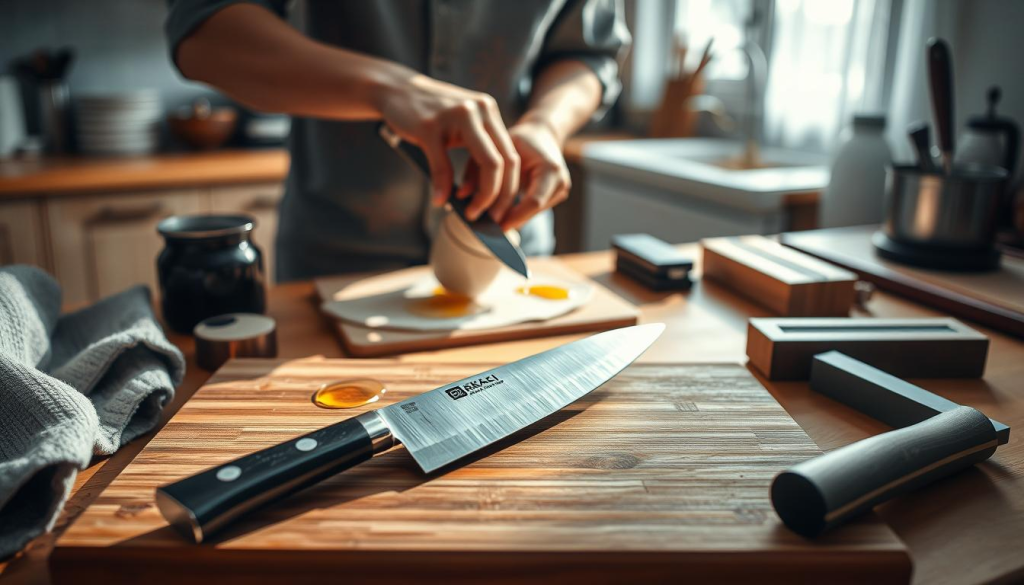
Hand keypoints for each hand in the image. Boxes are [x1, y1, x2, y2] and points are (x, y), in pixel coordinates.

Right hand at [377, 74, 518, 220]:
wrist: (395, 89)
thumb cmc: (428, 114)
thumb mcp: (459, 127)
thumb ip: (476, 150)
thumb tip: (485, 194)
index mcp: (489, 112)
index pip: (511, 154)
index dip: (510, 187)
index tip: (503, 209)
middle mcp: (480, 110)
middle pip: (505, 161)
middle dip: (502, 196)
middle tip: (493, 218)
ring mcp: (458, 116)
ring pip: (488, 163)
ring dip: (482, 196)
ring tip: (471, 213)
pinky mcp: (430, 126)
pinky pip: (444, 165)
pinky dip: (443, 187)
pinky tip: (439, 200)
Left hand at [489, 121, 570, 230]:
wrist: (543, 133)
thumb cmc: (520, 138)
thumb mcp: (496, 148)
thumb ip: (478, 170)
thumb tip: (461, 195)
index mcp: (550, 167)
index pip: (533, 201)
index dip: (513, 216)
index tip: (490, 223)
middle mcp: (560, 180)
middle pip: (533, 210)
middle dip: (509, 219)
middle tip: (485, 225)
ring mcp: (562, 189)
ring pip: (532, 213)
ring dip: (512, 217)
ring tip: (489, 218)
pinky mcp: (557, 195)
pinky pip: (534, 209)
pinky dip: (517, 211)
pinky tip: (501, 210)